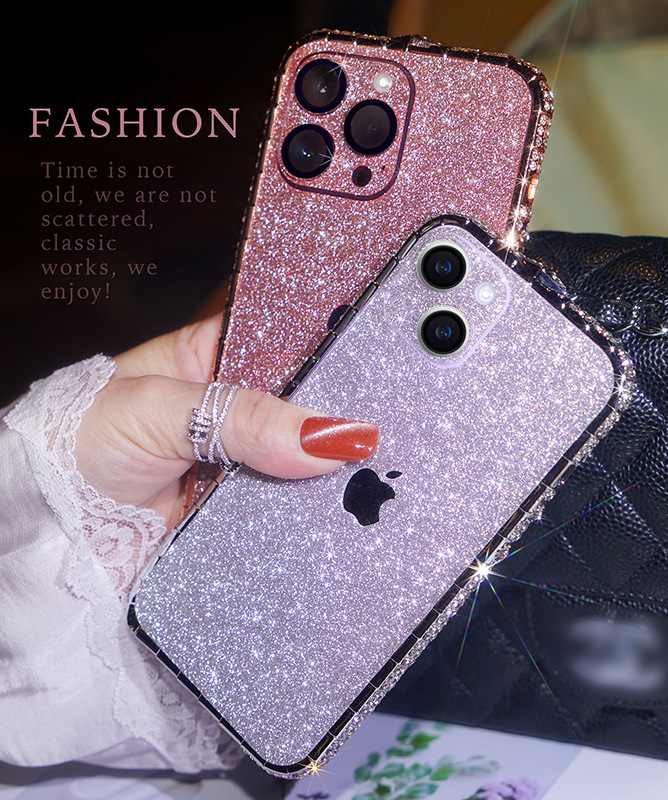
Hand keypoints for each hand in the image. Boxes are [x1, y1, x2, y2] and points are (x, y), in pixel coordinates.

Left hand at [75, 314, 377, 527]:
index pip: (288, 338)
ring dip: (327, 467)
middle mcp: (236, 406)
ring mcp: (245, 458)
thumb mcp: (161, 409)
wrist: (52, 527)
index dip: (329, 350)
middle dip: (335, 416)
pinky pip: (290, 503)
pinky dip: (309, 506)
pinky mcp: (245, 506)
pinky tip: (336, 501)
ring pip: (305, 457)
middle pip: (306, 403)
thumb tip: (329, 434)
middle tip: (371, 427)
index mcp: (216, 356)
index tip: (370, 364)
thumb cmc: (80, 441)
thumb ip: (244, 417)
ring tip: (367, 466)